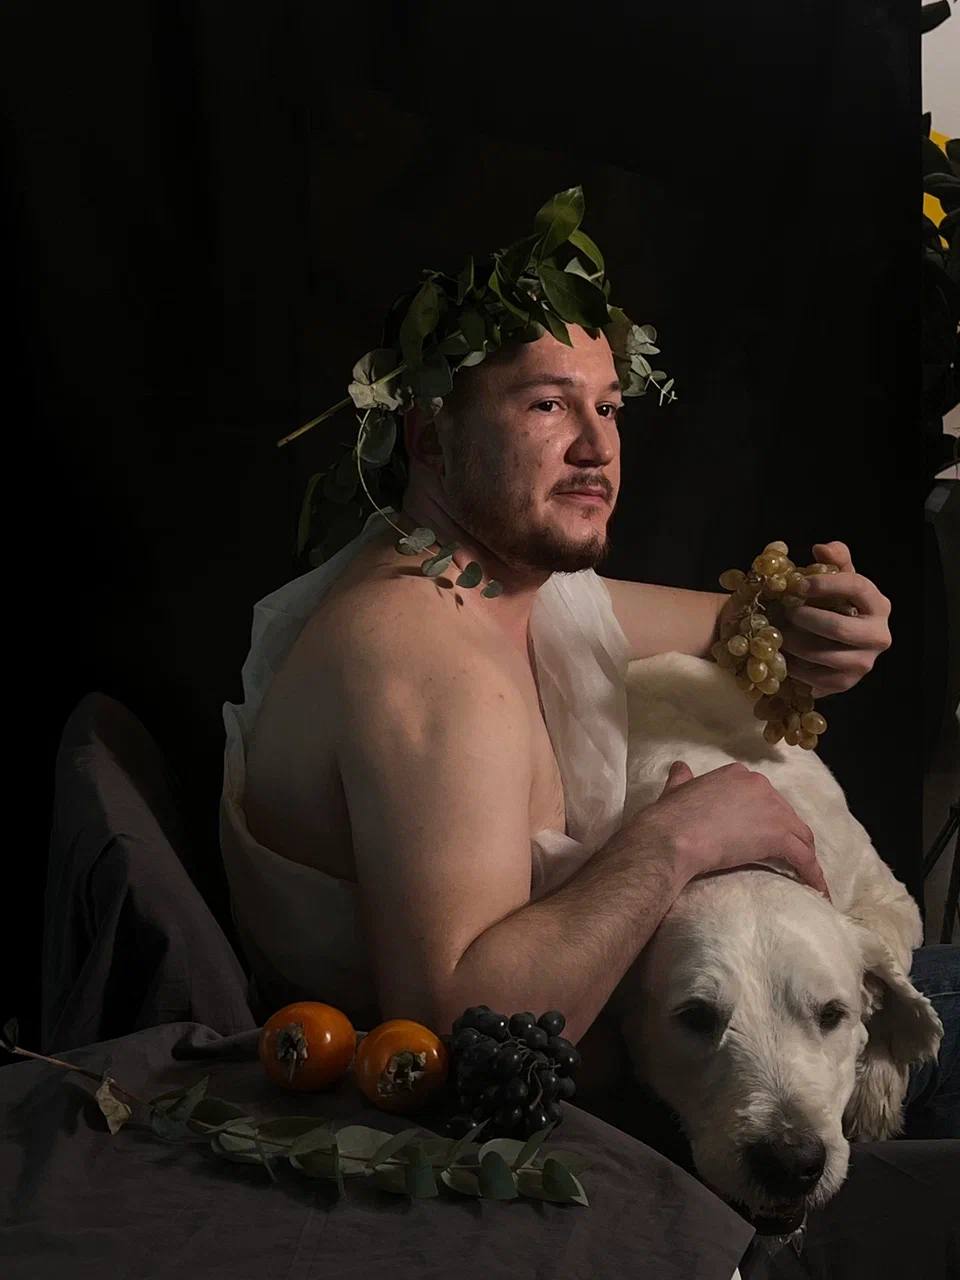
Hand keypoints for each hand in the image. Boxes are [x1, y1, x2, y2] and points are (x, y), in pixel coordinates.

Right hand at [630, 759, 830, 899]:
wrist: (672, 837)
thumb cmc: (670, 817)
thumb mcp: (674, 790)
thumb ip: (682, 778)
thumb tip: (680, 768)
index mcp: (736, 775)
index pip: (764, 797)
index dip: (766, 817)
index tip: (762, 834)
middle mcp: (759, 785)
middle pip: (786, 814)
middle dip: (788, 836)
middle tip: (784, 859)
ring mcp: (771, 809)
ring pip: (800, 835)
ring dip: (805, 856)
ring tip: (805, 877)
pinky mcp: (777, 835)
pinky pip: (804, 857)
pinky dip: (812, 874)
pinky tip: (816, 891)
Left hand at [774, 541, 891, 698]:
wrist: (841, 640)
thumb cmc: (837, 603)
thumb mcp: (839, 577)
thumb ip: (835, 559)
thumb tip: (821, 549)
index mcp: (878, 604)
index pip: (857, 588)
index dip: (826, 584)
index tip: (798, 584)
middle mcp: (878, 636)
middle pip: (839, 628)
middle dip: (805, 619)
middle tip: (785, 612)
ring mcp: (865, 662)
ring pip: (824, 655)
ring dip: (795, 644)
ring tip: (777, 633)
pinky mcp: (847, 682)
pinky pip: (817, 678)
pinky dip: (795, 667)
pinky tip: (783, 655)